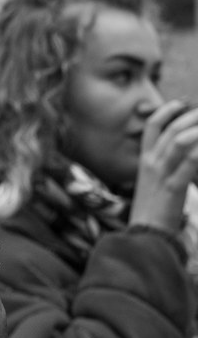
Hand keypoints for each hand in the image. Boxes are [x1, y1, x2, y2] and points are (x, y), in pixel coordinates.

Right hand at [129, 100, 197, 233]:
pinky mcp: (173, 186)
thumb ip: (164, 165)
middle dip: (193, 117)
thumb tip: (181, 152)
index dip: (168, 111)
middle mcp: (151, 163)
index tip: (183, 103)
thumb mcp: (154, 182)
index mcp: (145, 160)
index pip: (153, 126)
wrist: (146, 234)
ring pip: (180, 141)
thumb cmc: (154, 210)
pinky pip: (189, 162)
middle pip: (172, 129)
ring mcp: (161, 174)